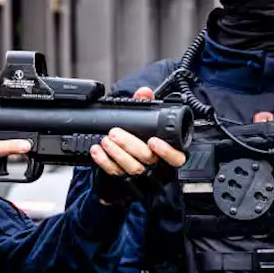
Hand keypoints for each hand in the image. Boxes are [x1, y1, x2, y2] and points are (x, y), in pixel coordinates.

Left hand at [90, 87, 186, 204]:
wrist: (123, 155)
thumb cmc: (141, 137)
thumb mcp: (146, 121)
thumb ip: (146, 105)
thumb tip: (144, 92)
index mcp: (167, 155)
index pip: (176, 159)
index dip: (167, 152)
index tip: (153, 141)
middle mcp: (156, 167)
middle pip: (148, 160)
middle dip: (130, 145)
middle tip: (115, 132)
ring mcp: (139, 176)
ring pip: (132, 168)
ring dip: (117, 153)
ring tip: (106, 140)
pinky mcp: (123, 180)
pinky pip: (114, 173)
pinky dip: (104, 162)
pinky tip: (97, 150)